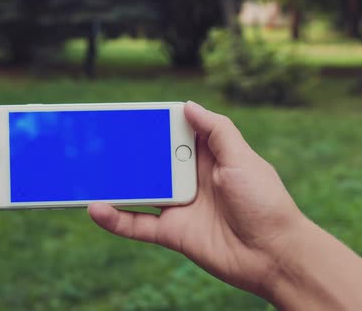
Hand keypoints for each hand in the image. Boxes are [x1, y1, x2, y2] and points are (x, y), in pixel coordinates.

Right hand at [88, 101, 305, 296]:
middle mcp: (190, 179)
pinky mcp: (172, 233)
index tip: (129, 115)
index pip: (174, 135)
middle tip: (97, 142)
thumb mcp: (243, 159)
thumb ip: (216, 131)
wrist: (275, 256)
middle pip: (151, 162)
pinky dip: (115, 219)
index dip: (154, 125)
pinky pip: (137, 224)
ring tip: (87, 172)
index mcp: (208, 158)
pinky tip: (96, 208)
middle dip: (127, 153)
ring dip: (114, 183)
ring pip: (139, 192)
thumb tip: (188, 104)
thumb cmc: (266, 203)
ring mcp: (179, 206)